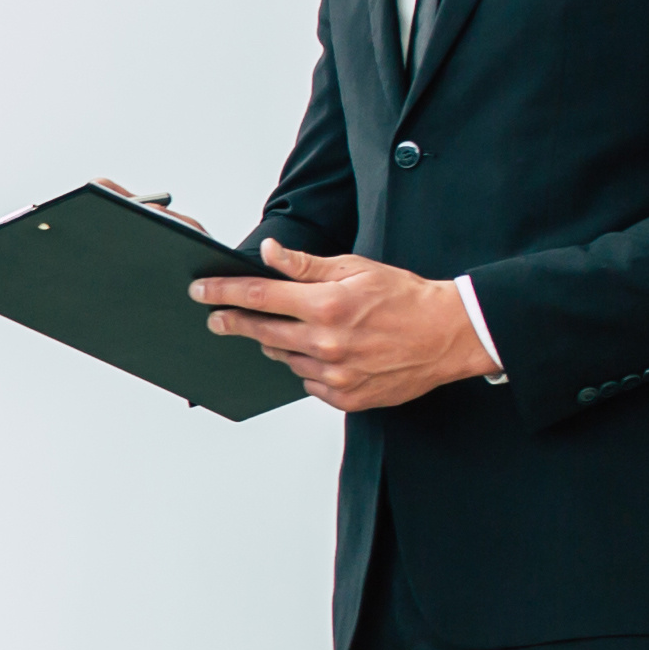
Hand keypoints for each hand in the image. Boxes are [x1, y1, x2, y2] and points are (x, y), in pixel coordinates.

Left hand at [189, 239, 494, 411]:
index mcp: (327, 305)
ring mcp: (334, 375)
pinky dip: (307, 366)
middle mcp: (326, 343)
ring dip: (279, 344)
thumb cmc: (405, 297)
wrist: (446, 334)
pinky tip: (323, 352)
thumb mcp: (355, 267)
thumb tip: (269, 252)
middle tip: (216, 318)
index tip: (201, 292)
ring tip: (296, 328)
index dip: (224, 293)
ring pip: (284, 358)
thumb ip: (306, 264)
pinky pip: (307, 382)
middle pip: (261, 333)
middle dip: (233, 322)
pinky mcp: (344, 397)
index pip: (259, 296)